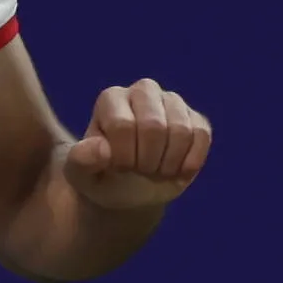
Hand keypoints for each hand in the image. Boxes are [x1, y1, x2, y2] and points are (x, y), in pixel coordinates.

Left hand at [63, 79, 210, 216]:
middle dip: (147, 161)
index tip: (118, 168)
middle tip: (139, 171)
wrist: (130, 192)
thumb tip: (102, 149)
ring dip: (168, 163)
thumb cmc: (101, 178)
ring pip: (182, 130)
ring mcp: (172, 102)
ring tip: (156, 171)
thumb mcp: (81, 176)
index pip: (123, 125)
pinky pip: (201, 136)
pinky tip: (175, 170)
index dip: (123, 157)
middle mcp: (143, 91)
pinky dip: (189, 162)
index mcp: (111, 99)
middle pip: (154, 126)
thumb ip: (80, 162)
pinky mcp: (196, 119)